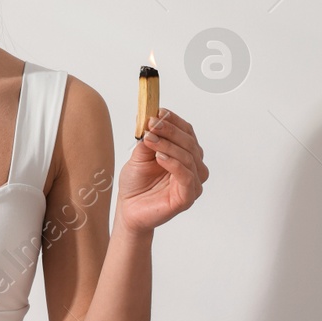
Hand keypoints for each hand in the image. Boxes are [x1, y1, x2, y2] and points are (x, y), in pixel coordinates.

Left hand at [117, 109, 207, 234]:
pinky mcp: (188, 197)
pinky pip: (186, 176)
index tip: (159, 111)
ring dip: (169, 145)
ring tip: (150, 140)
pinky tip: (160, 157)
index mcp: (185, 155)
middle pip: (189, 143)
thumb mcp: (140, 156)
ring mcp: (193, 183)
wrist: (128, 209)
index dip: (174, 120)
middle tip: (152, 123)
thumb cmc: (136, 184)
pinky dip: (174, 163)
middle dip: (170, 130)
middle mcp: (193, 168)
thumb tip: (151, 119)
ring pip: (189, 157)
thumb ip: (148, 139)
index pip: (187, 132)